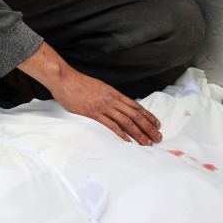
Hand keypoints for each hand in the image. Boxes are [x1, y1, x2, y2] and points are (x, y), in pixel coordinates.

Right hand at [18, 42, 161, 144]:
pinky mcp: (93, 112)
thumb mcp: (98, 88)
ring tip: (147, 142)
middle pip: (135, 115)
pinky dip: (120, 133)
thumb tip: (116, 104)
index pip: (135, 105)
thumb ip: (108, 96)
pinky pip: (110, 124)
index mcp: (113, 93)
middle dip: (148, 127)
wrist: (64, 79)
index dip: (148, 115)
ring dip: (138, 133)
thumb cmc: (79, 84)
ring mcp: (103, 106)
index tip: (156, 124)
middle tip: (158, 137)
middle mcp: (111, 99)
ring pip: (126, 121)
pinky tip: (128, 141)